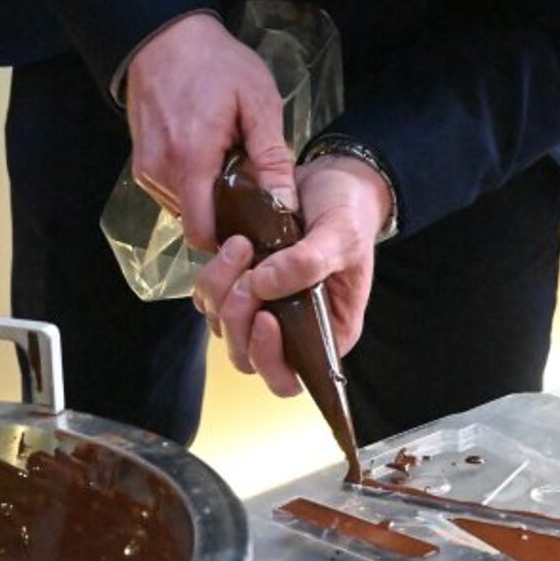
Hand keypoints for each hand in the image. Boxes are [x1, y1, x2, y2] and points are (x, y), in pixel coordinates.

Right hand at [126, 12, 295, 250]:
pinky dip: (192, 188)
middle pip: (195, 223)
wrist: (166, 37)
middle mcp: (160, 171)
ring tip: (231, 172)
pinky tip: (211, 163)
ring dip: (207, 201)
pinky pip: (171, 193)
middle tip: (253, 194)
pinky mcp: (141, 163)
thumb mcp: (258, 101)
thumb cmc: (216, 63)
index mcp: (191, 159)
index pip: (202, 233)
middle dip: (224, 219)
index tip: (256, 229)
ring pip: (182, 210)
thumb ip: (272, 156)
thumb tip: (286, 204)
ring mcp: (146, 169)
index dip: (230, 240)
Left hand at [194, 151, 390, 393]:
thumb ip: (309, 262)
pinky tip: (230, 247)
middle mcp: (290, 332)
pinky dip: (212, 278)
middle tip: (247, 273)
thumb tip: (263, 284)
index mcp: (325, 335)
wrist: (332, 182)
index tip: (266, 318)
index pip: (288, 378)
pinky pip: (210, 299)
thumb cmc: (349, 214)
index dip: (268, 359)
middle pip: (245, 357)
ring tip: (240, 247)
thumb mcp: (342, 234)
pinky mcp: (239, 286)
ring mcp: (261, 309)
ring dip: (221, 293)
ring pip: (223, 328)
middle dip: (237, 319)